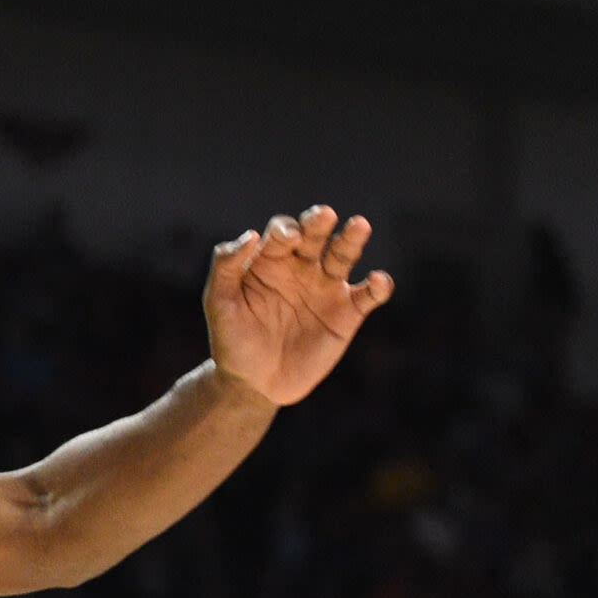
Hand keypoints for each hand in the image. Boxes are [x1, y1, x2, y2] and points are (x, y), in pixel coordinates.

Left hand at [203, 205, 392, 405]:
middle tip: (323, 214)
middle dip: (318, 222)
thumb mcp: (219, 303)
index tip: (286, 238)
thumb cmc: (232, 339)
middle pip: (315, 235)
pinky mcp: (348, 314)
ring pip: (344, 254)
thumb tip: (249, 235)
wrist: (253, 383)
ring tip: (359, 225)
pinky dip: (379, 285)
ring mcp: (327, 288)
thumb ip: (225, 267)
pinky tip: (377, 282)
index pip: (282, 233)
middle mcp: (302, 267)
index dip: (285, 230)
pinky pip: (369, 295)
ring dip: (352, 239)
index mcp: (271, 260)